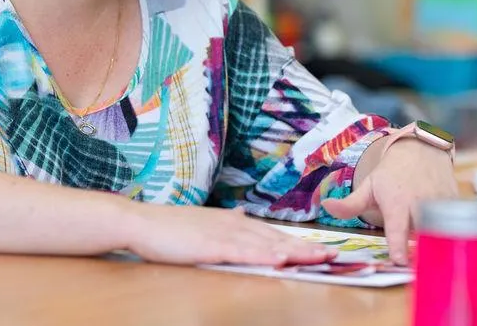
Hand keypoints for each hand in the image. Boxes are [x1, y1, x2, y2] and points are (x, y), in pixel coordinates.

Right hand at [123, 204, 338, 266]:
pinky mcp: (211, 246)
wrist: (140, 222)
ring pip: (267, 245)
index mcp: (233, 222)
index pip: (273, 234)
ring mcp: (223, 235)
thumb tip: (242, 216)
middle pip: (277, 238)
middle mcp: (233, 225)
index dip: (299, 242)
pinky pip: (244, 253)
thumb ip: (224, 222)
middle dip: (307, 247)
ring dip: (295, 252)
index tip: (323, 249)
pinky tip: (281, 260)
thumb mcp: (202, 223)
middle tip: (335, 254)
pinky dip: (265, 256)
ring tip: (320, 258)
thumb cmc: (168, 228)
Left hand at [321, 138, 458, 264]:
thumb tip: (325, 206)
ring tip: (420, 230)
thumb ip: (350, 204)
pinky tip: (436, 223)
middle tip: (410, 252)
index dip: (398, 246)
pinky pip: (451, 226)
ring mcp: (440, 204)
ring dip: (428, 237)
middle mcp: (419, 204)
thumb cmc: (391, 174)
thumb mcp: (369, 187)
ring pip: (436, 232)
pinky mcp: (455, 206)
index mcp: (396, 202)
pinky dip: (444, 230)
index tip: (399, 261)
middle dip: (415, 247)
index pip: (397, 229)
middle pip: (418, 236)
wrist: (421, 151)